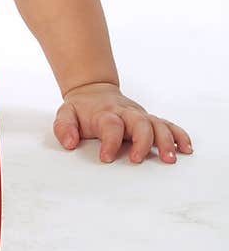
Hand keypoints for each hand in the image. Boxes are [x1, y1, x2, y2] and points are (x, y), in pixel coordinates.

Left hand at [53, 81, 192, 163]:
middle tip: (137, 160)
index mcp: (105, 113)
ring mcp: (139, 116)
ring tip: (170, 159)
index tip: (107, 158)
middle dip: (142, 141)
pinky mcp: (149, 119)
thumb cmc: (81, 109)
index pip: (111, 125)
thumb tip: (70, 143)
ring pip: (157, 124)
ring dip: (165, 141)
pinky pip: (168, 125)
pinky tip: (185, 148)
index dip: (110, 142)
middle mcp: (126, 113)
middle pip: (140, 123)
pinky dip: (178, 135)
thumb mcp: (65, 114)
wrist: (93, 90)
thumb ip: (64, 127)